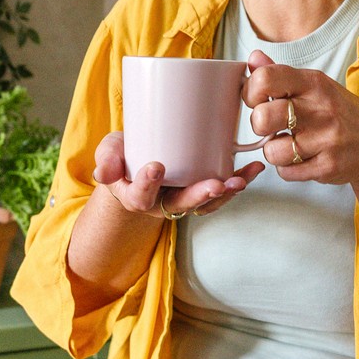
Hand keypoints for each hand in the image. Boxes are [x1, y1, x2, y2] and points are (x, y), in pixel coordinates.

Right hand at [93, 131, 261, 219]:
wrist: (140, 161)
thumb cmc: (125, 156)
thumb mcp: (110, 153)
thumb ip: (107, 159)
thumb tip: (103, 172)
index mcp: (138, 196)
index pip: (142, 196)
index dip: (148, 184)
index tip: (156, 167)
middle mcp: (164, 202)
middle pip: (182, 205)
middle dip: (200, 196)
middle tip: (215, 185)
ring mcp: (187, 197)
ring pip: (208, 203)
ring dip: (226, 193)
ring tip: (240, 180)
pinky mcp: (204, 186)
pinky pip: (223, 190)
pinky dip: (240, 180)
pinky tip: (254, 167)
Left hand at [243, 50, 358, 185]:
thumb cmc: (340, 114)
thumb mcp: (315, 87)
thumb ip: (281, 75)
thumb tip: (254, 59)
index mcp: (314, 83)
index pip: (265, 78)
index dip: (250, 92)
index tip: (257, 100)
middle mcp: (321, 108)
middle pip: (262, 117)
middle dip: (259, 125)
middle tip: (270, 126)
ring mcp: (327, 139)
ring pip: (271, 151)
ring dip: (275, 151)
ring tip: (290, 144)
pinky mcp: (328, 166)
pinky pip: (286, 172)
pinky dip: (288, 168)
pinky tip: (302, 158)